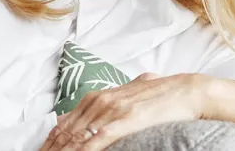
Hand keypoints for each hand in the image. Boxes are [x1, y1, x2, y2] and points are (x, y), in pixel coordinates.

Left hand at [38, 72, 208, 150]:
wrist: (185, 91)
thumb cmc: (157, 96)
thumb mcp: (125, 96)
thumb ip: (106, 103)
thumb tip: (92, 110)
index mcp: (96, 97)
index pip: (63, 124)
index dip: (49, 141)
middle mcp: (98, 102)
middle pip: (65, 132)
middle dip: (51, 148)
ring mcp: (110, 111)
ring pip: (77, 137)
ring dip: (63, 150)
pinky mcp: (125, 121)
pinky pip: (98, 139)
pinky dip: (83, 149)